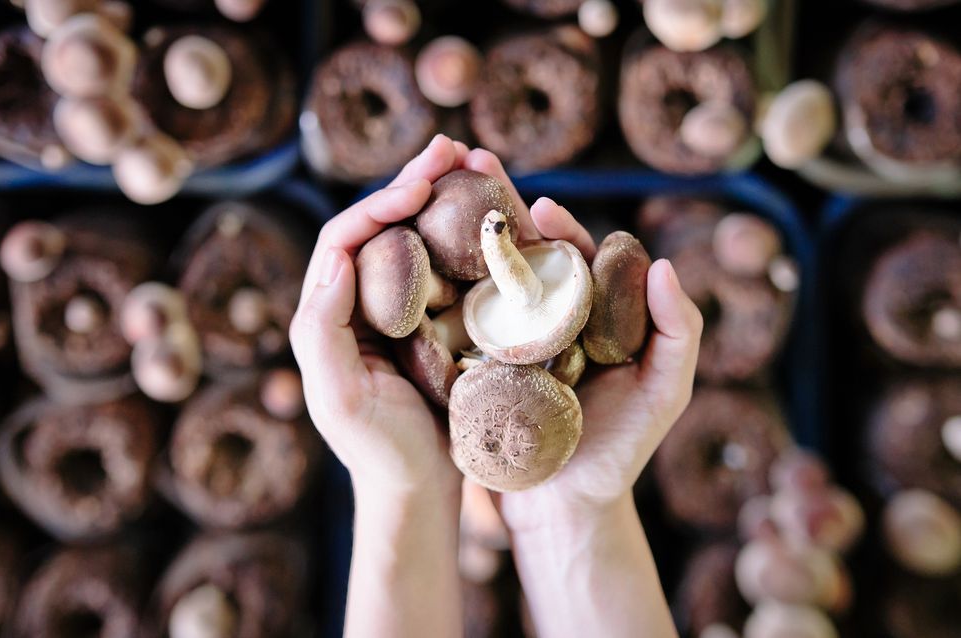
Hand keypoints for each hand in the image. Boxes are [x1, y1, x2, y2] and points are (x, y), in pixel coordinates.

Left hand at [290, 134, 468, 496]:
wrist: (423, 491)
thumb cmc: (380, 452)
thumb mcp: (340, 399)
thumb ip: (321, 330)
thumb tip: (337, 256)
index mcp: (328, 314)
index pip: (345, 239)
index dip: (379, 204)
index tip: (422, 185)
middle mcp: (360, 303)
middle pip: (381, 225)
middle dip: (412, 182)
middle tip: (451, 147)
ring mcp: (399, 311)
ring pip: (416, 237)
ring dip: (441, 196)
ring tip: (474, 160)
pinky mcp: (436, 322)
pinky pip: (448, 266)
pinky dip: (466, 234)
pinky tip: (493, 212)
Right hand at [457, 150, 703, 531]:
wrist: (563, 510)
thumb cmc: (620, 452)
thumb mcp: (665, 393)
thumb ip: (677, 331)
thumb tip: (664, 265)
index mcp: (590, 317)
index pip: (576, 258)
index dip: (561, 227)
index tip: (542, 205)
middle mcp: (546, 321)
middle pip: (522, 256)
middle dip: (498, 209)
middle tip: (473, 168)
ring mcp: (505, 342)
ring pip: (483, 278)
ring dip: (459, 234)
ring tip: (432, 194)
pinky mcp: (472, 366)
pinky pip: (454, 320)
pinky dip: (435, 286)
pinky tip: (412, 255)